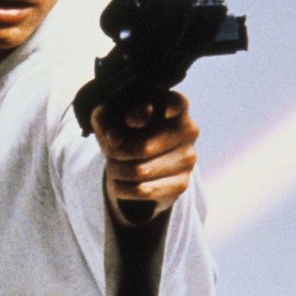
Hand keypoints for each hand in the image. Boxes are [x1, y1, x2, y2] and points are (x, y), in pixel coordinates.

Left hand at [92, 93, 198, 226]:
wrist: (138, 157)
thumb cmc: (123, 127)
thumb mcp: (108, 116)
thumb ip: (106, 118)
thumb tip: (115, 139)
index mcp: (176, 105)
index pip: (174, 104)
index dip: (148, 113)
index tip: (128, 119)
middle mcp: (189, 129)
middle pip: (142, 148)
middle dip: (117, 153)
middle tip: (109, 152)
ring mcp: (188, 158)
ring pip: (140, 172)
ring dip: (117, 171)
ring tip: (113, 166)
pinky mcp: (182, 183)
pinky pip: (142, 190)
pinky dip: (122, 188)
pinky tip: (119, 182)